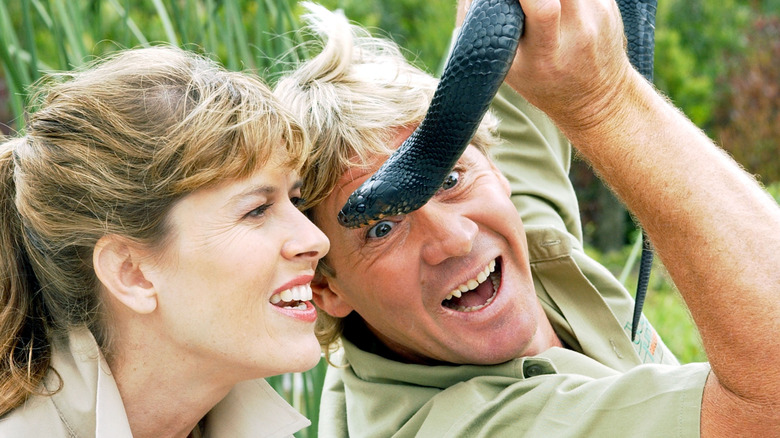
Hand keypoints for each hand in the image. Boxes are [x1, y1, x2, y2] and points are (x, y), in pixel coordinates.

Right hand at [460, 0, 637, 131]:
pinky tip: (558, 7)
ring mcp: (598, 14)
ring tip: (533, 7)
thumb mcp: (510, 69)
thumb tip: (471, 0)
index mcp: (547, 54)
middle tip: (521, 3)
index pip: (541, 7)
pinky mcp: (609, 2)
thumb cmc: (544, 84)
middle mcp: (578, 31)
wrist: (597, 99)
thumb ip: (491, 33)